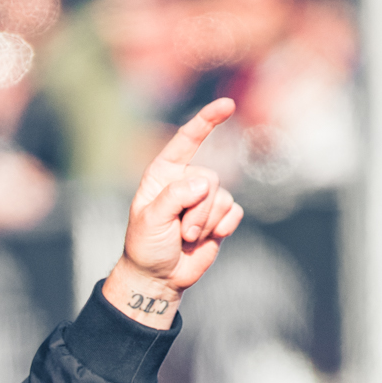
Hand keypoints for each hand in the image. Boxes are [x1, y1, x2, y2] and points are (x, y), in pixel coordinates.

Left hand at [103, 98, 244, 324]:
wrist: (159, 277)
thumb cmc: (146, 245)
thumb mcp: (151, 219)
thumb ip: (175, 196)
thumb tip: (205, 183)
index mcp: (164, 173)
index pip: (187, 140)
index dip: (207, 120)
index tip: (227, 105)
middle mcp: (187, 181)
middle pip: (210, 179)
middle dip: (197, 210)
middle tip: (179, 232)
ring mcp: (206, 199)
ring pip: (224, 199)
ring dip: (206, 224)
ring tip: (186, 238)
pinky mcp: (220, 217)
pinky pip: (235, 213)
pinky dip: (223, 228)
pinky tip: (207, 239)